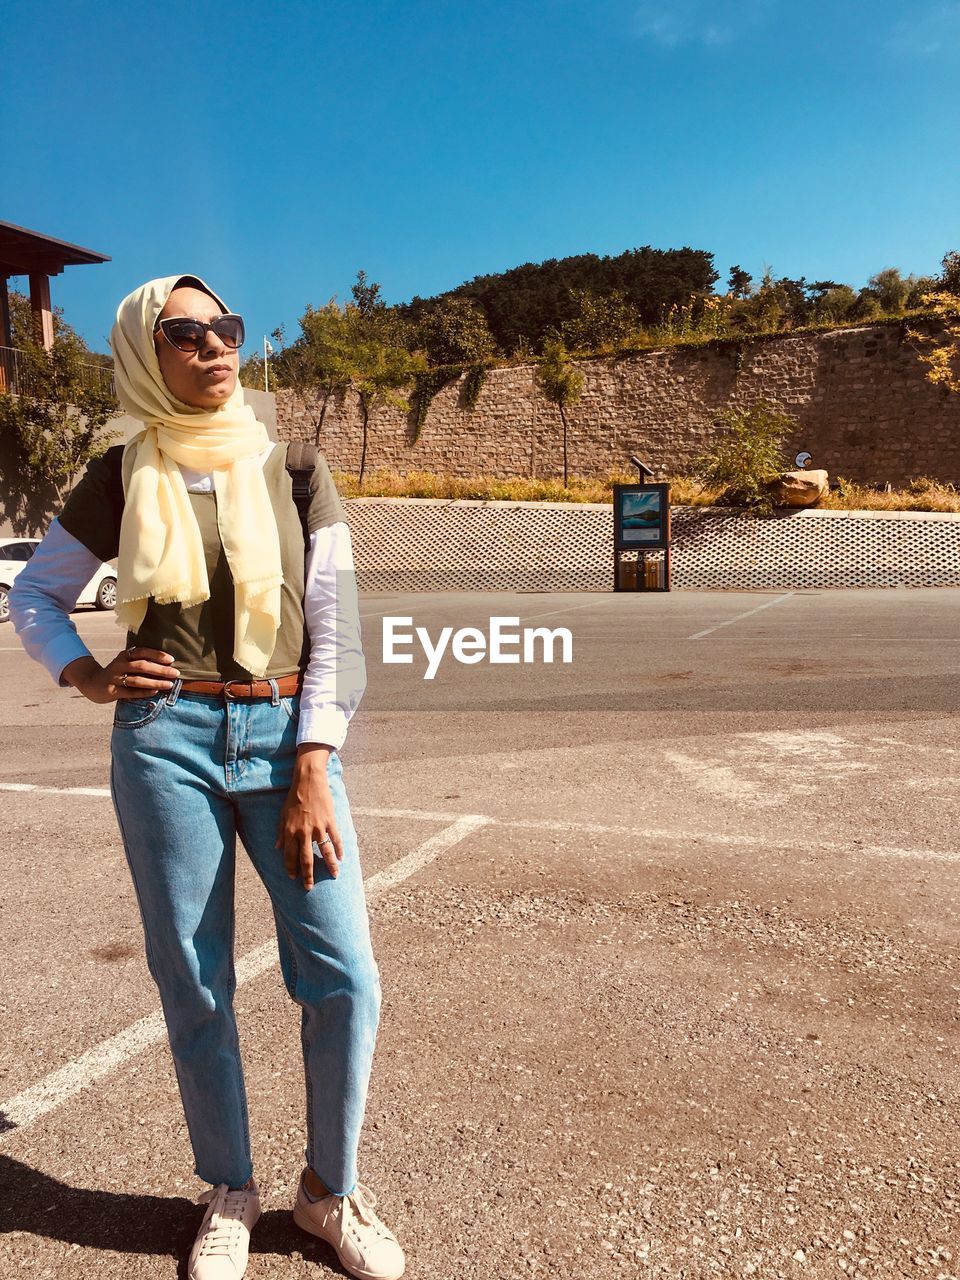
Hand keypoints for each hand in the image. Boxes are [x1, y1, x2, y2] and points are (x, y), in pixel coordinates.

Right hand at [62, 647, 179, 704]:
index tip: (171, 659)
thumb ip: (141, 662)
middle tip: (176, 673)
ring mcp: (115, 678)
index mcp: (124, 655)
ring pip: (137, 680)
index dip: (157, 655)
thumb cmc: (117, 673)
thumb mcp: (126, 663)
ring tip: (169, 684)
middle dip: (160, 670)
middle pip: (142, 666)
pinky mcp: (112, 691)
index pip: (142, 652)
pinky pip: (130, 692)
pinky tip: (154, 692)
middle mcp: (119, 665)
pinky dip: (143, 692)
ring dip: (155, 682)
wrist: (92, 683)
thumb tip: (167, 665)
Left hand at [276, 745, 342, 889]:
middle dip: (308, 875)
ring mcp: (318, 827)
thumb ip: (280, 833)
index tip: (293, 878)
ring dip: (330, 865)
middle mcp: (303, 832)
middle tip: (309, 887)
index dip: (291, 868)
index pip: (290, 856)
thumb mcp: (282, 814)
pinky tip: (342, 857)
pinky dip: (340, 849)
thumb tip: (276, 847)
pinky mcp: (330, 821)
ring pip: (324, 852)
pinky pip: (336, 838)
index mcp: (290, 831)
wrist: (308, 781)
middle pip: (306, 859)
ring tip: (334, 876)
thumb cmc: (294, 797)